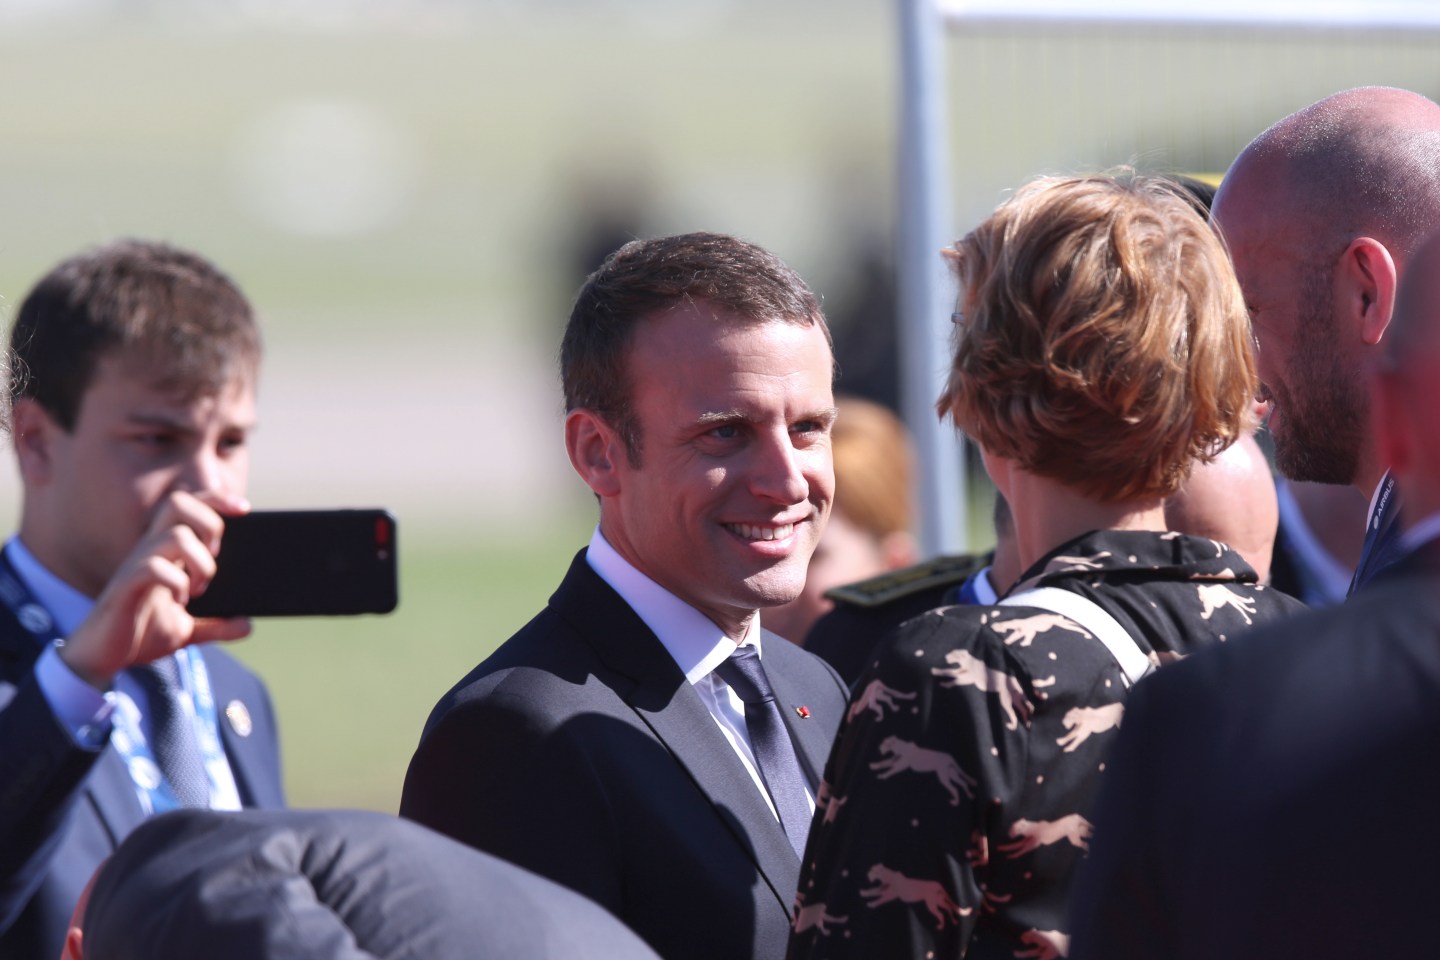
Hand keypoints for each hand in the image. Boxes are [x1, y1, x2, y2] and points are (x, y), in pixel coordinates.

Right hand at [59, 491, 251, 688]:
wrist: (103, 659)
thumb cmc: (140, 635)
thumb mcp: (186, 630)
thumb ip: (217, 626)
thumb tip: (247, 626)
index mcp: (165, 553)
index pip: (187, 507)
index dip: (215, 499)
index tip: (244, 509)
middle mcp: (150, 551)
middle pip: (177, 504)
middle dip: (209, 522)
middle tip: (215, 555)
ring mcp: (135, 566)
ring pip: (175, 536)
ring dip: (199, 561)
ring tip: (199, 589)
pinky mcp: (125, 587)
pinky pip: (152, 567)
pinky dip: (176, 581)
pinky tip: (180, 600)